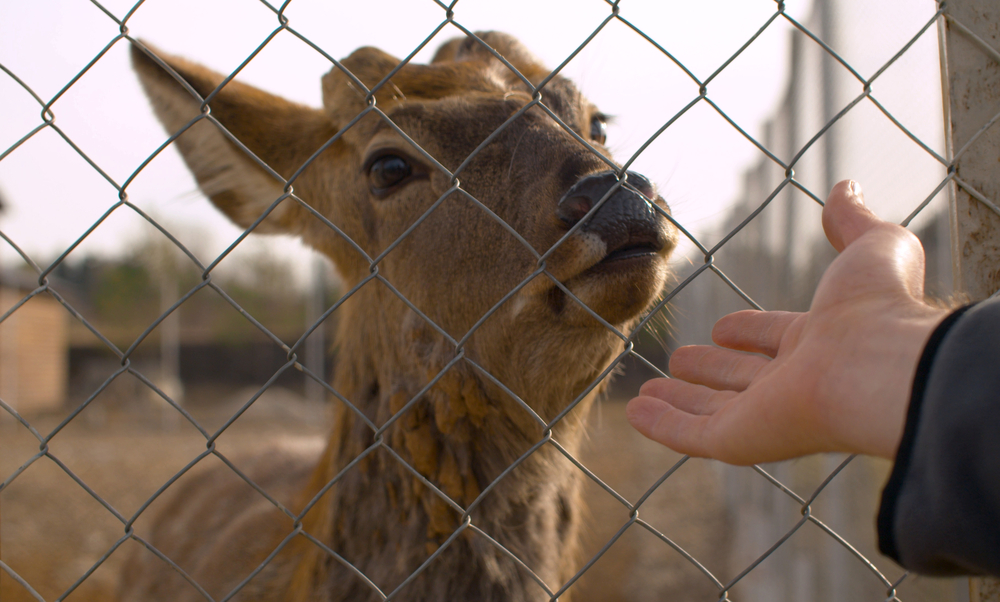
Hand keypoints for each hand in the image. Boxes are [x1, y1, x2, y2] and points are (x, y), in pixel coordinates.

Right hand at [627, 180, 948, 463]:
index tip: (724, 329)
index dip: (750, 333)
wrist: (880, 366)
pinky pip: (690, 436)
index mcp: (821, 343)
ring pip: (711, 410)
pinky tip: (635, 413)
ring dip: (679, 401)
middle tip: (680, 361)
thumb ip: (854, 221)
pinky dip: (661, 426)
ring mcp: (764, 417)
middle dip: (711, 370)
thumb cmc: (877, 308)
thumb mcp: (871, 247)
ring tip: (646, 389)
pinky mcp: (740, 442)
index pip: (776, 340)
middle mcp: (793, 385)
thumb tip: (849, 186)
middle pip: (741, 379)